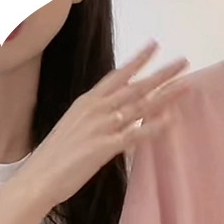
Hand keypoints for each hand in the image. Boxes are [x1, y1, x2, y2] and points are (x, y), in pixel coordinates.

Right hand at [19, 41, 189, 209]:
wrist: (37, 177)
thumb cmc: (53, 158)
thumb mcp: (74, 128)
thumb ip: (95, 121)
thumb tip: (115, 122)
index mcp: (86, 102)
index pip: (117, 75)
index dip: (137, 60)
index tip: (154, 46)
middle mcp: (95, 109)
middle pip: (134, 87)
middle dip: (161, 74)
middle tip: (183, 62)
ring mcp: (100, 126)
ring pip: (139, 106)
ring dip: (165, 95)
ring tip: (185, 85)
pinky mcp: (104, 146)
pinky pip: (134, 134)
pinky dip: (153, 127)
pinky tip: (170, 120)